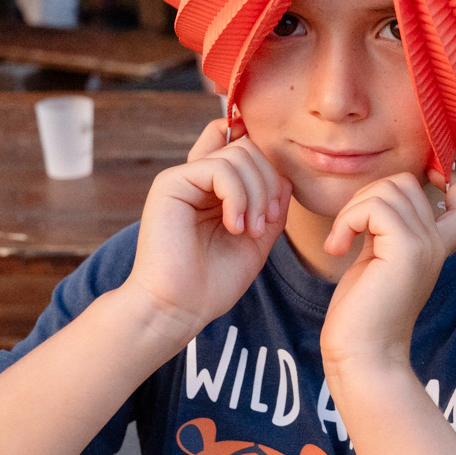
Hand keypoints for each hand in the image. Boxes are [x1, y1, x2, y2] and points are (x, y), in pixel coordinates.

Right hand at [120, 117, 291, 353]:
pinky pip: (219, 168)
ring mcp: (183, 178)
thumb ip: (271, 206)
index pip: (244, 146)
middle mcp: (198, 179)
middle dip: (269, 183)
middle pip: (248, 147)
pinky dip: (238, 197)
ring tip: (249, 231)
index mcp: (215, 189)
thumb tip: (284, 177)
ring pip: (239, 154)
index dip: (268, 166)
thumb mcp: (257, 239)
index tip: (274, 210)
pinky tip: (234, 226)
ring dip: (256, 195)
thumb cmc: (214, 281)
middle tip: (265, 223)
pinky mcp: (170, 183)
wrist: (179, 308)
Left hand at [320, 170, 455, 377]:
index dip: (443, 181)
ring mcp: (425, 244)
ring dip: (353, 209)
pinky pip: (374, 206)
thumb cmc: (361, 315)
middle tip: (347, 230)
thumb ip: (383, 230)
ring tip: (340, 241)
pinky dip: (347, 220)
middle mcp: (435, 243)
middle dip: (366, 196)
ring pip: (388, 189)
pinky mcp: (407, 249)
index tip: (397, 198)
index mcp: (433, 247)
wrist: (363, 356)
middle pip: (405, 182)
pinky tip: (336, 248)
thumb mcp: (377, 260)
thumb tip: (372, 197)